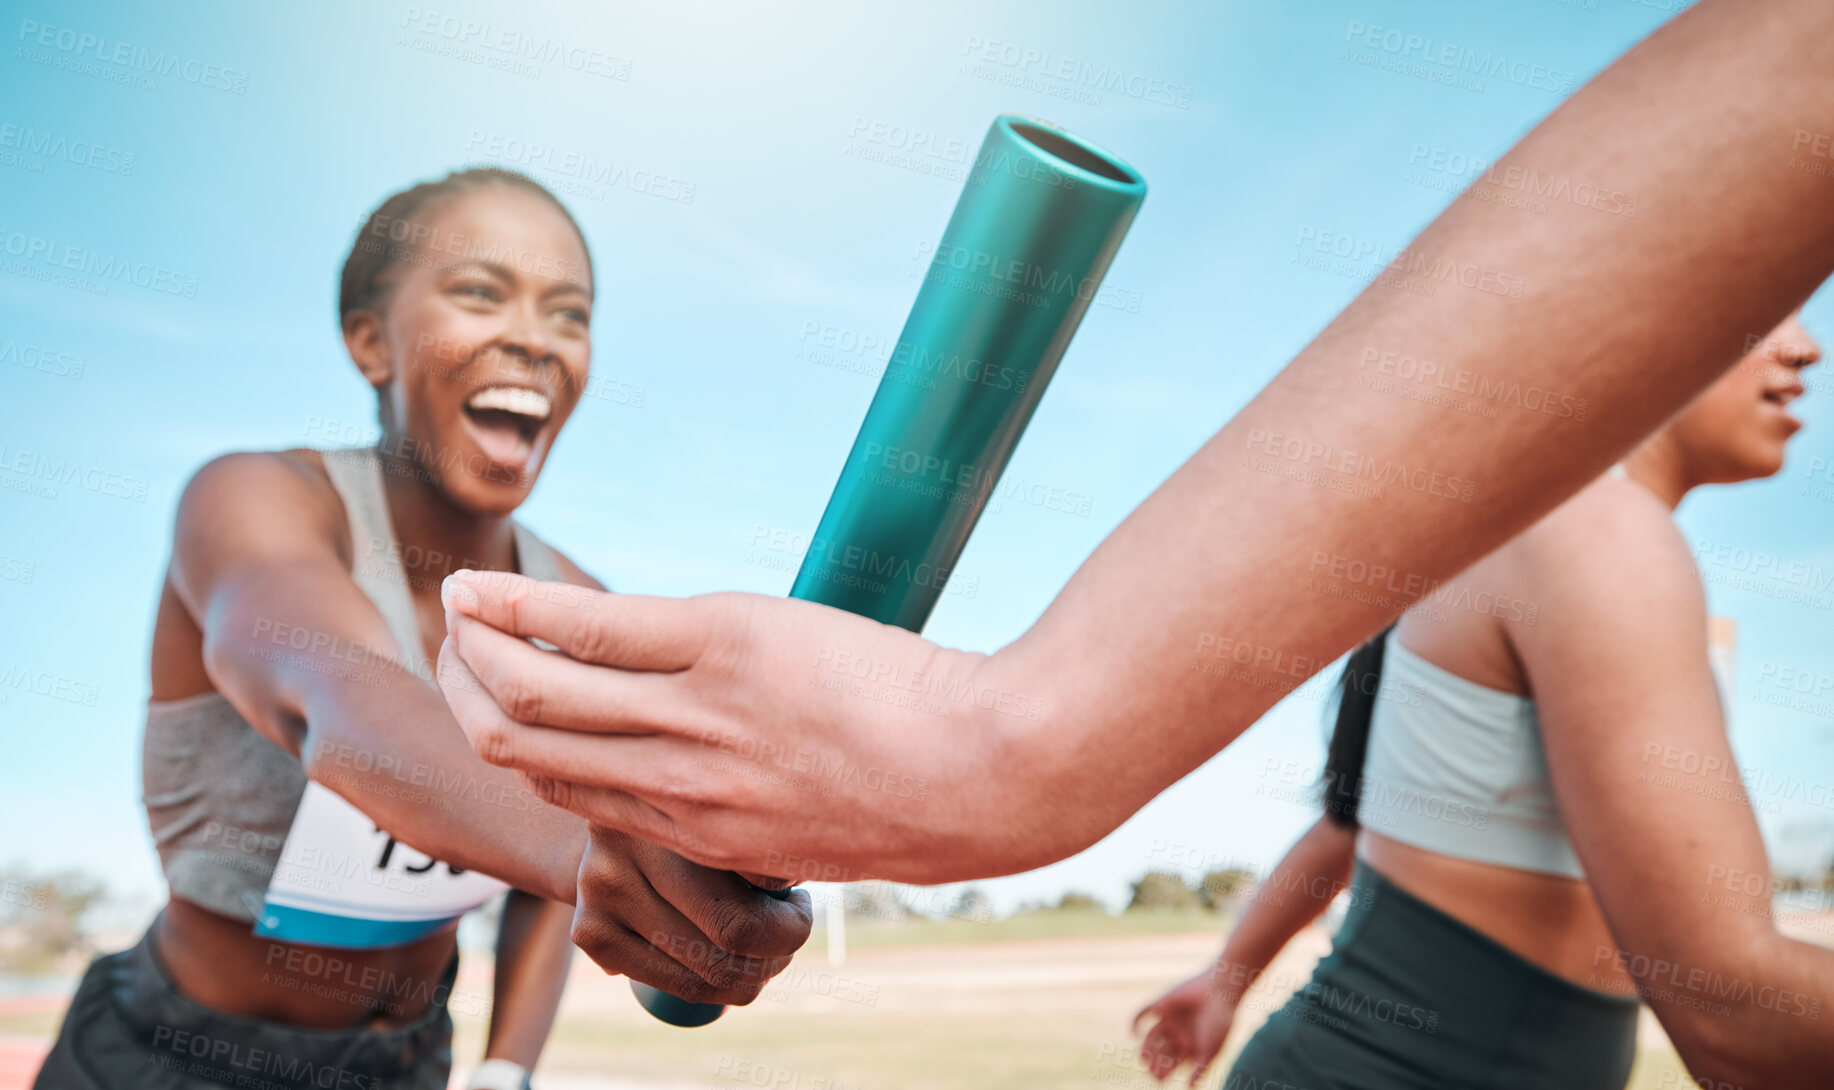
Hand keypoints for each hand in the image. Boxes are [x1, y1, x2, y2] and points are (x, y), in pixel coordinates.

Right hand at [436, 570, 1083, 884]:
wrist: (985, 775)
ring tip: (459, 603)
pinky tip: (485, 583)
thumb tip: (746, 773)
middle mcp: (674, 786)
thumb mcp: (823, 818)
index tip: (494, 708)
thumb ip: (761, 795)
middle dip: (468, 696)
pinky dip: (522, 606)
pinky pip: (591, 627)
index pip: (567, 794)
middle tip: (453, 648)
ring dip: (477, 645)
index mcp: (696, 831)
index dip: (512, 749)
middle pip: (524, 749)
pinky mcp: (724, 645)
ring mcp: (693, 718)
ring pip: (535, 691)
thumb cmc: (925, 791)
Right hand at [569, 824, 812, 1003]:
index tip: (800, 899)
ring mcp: (601, 893)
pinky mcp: (591, 934)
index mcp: (673, 810)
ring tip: (769, 947)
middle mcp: (627, 848)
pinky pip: (679, 987)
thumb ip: (771, 839)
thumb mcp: (733, 811)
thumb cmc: (701, 820)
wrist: (614, 827)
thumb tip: (830, 868)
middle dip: (781, 948)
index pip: (758, 888)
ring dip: (757, 974)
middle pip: (735, 936)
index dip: (792, 915)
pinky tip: (732, 960)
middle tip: (791, 927)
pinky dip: (719, 988)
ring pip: (708, 974)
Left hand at [1133, 970, 1237, 1085]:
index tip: (1159, 1080)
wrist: (1220, 991)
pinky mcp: (1162, 1003)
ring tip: (1144, 1058)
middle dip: (1154, 1063)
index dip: (1163, 1073)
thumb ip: (1200, 1069)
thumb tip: (1190, 1087)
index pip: (1171, 1065)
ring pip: (1149, 1037)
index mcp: (1190, 1047)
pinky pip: (1143, 1013)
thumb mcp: (1211, 1050)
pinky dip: (1135, 1022)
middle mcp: (1178, 1035)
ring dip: (1144, 1049)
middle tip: (1151, 1070)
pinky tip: (1134, 1033)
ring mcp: (1169, 1019)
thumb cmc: (1219, 1023)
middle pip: (1159, 1053)